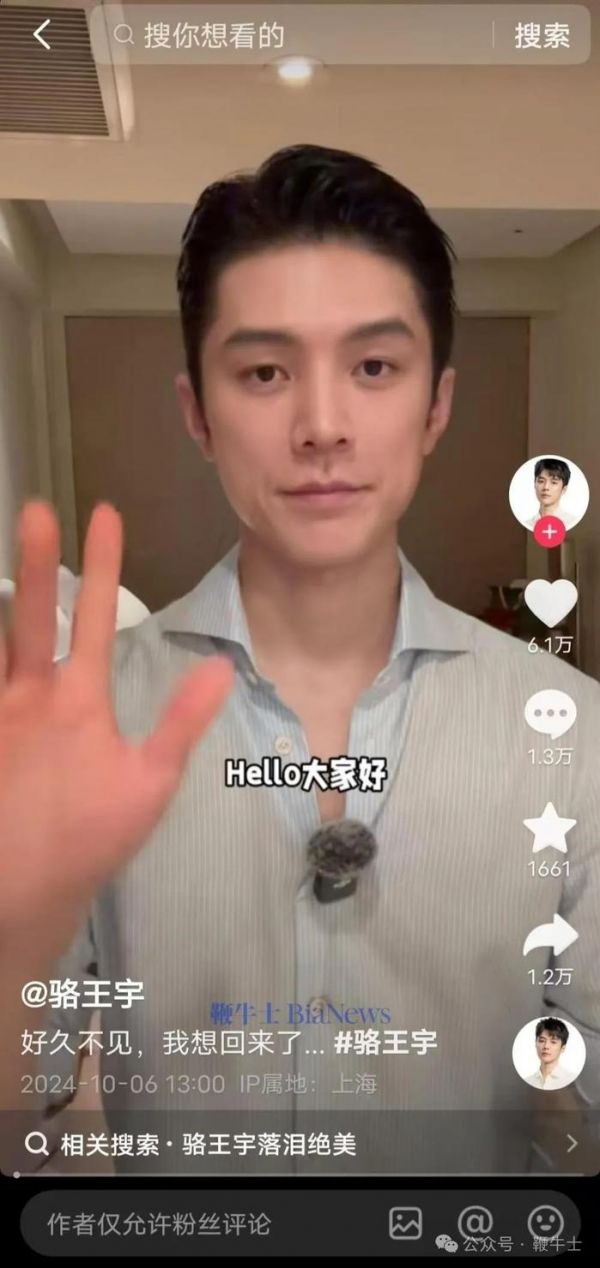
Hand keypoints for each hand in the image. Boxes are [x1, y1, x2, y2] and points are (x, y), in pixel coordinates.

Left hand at [0, 500, 234, 936]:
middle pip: (28, 614)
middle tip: (34, 508)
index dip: (103, 561)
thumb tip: (221, 666)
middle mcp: (27, 695)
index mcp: (78, 700)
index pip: (92, 615)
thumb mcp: (150, 784)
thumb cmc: (90, 836)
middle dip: (36, 557)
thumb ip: (182, 721)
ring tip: (0, 577)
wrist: (18, 887)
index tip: (103, 512)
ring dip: (0, 606)